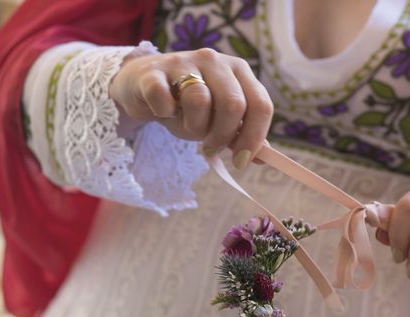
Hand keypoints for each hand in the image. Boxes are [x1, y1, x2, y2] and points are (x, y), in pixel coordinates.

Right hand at [109, 49, 273, 167]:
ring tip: (188, 126)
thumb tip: (265, 159)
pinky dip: (164, 113)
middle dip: (223, 136)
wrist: (144, 87)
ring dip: (195, 126)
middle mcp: (214, 60)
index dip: (253, 138)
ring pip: (200, 100)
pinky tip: (164, 112)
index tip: (240, 162)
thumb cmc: (189, 107)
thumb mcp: (220, 120)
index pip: (260, 105)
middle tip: (210, 147)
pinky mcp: (153, 71)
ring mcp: (183, 61)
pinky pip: (163, 98)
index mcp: (239, 70)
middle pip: (233, 105)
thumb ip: (242, 134)